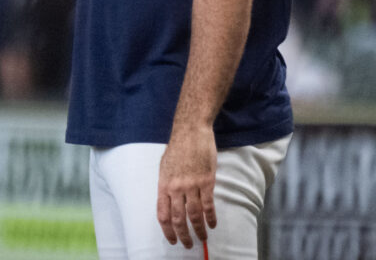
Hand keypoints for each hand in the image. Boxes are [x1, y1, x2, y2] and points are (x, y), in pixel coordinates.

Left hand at [157, 126, 217, 248]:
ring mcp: (191, 185)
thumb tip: (168, 201)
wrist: (191, 131)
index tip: (172, 240)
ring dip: (199, 230)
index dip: (167, 231)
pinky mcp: (206, 181)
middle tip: (188, 244)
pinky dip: (211, 217)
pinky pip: (208, 205)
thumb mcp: (164, 166)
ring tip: (203, 237)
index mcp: (164, 185)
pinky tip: (212, 224)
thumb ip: (166, 185)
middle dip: (183, 235)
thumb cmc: (177, 147)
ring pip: (194, 215)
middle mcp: (176, 188)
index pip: (162, 215)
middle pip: (178, 219)